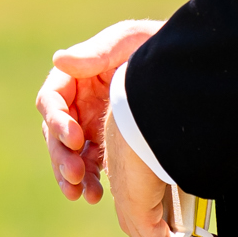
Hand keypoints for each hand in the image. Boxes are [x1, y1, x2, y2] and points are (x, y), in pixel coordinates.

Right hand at [36, 18, 160, 203]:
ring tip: (85, 193)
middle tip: (76, 174)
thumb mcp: (127, 40)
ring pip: (69, 154)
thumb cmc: (154, 44)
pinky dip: (89, 181)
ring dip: (72, 175)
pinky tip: (96, 195)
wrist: (186, 63)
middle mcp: (77, 102)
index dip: (57, 121)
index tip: (75, 138)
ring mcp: (89, 124)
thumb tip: (58, 60)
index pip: (51, 100)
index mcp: (74, 77)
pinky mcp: (105, 143)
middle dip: (62, 156)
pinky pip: (89, 166)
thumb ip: (97, 52)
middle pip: (54, 133)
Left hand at [104, 104, 214, 236]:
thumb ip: (180, 143)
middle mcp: (122, 180)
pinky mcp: (135, 205)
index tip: (188, 221)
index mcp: (126, 159)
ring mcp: (125, 194)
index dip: (160, 217)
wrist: (151, 99)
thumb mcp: (171, 128)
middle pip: (139, 224)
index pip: (136, 198)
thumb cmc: (167, 107)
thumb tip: (208, 145)